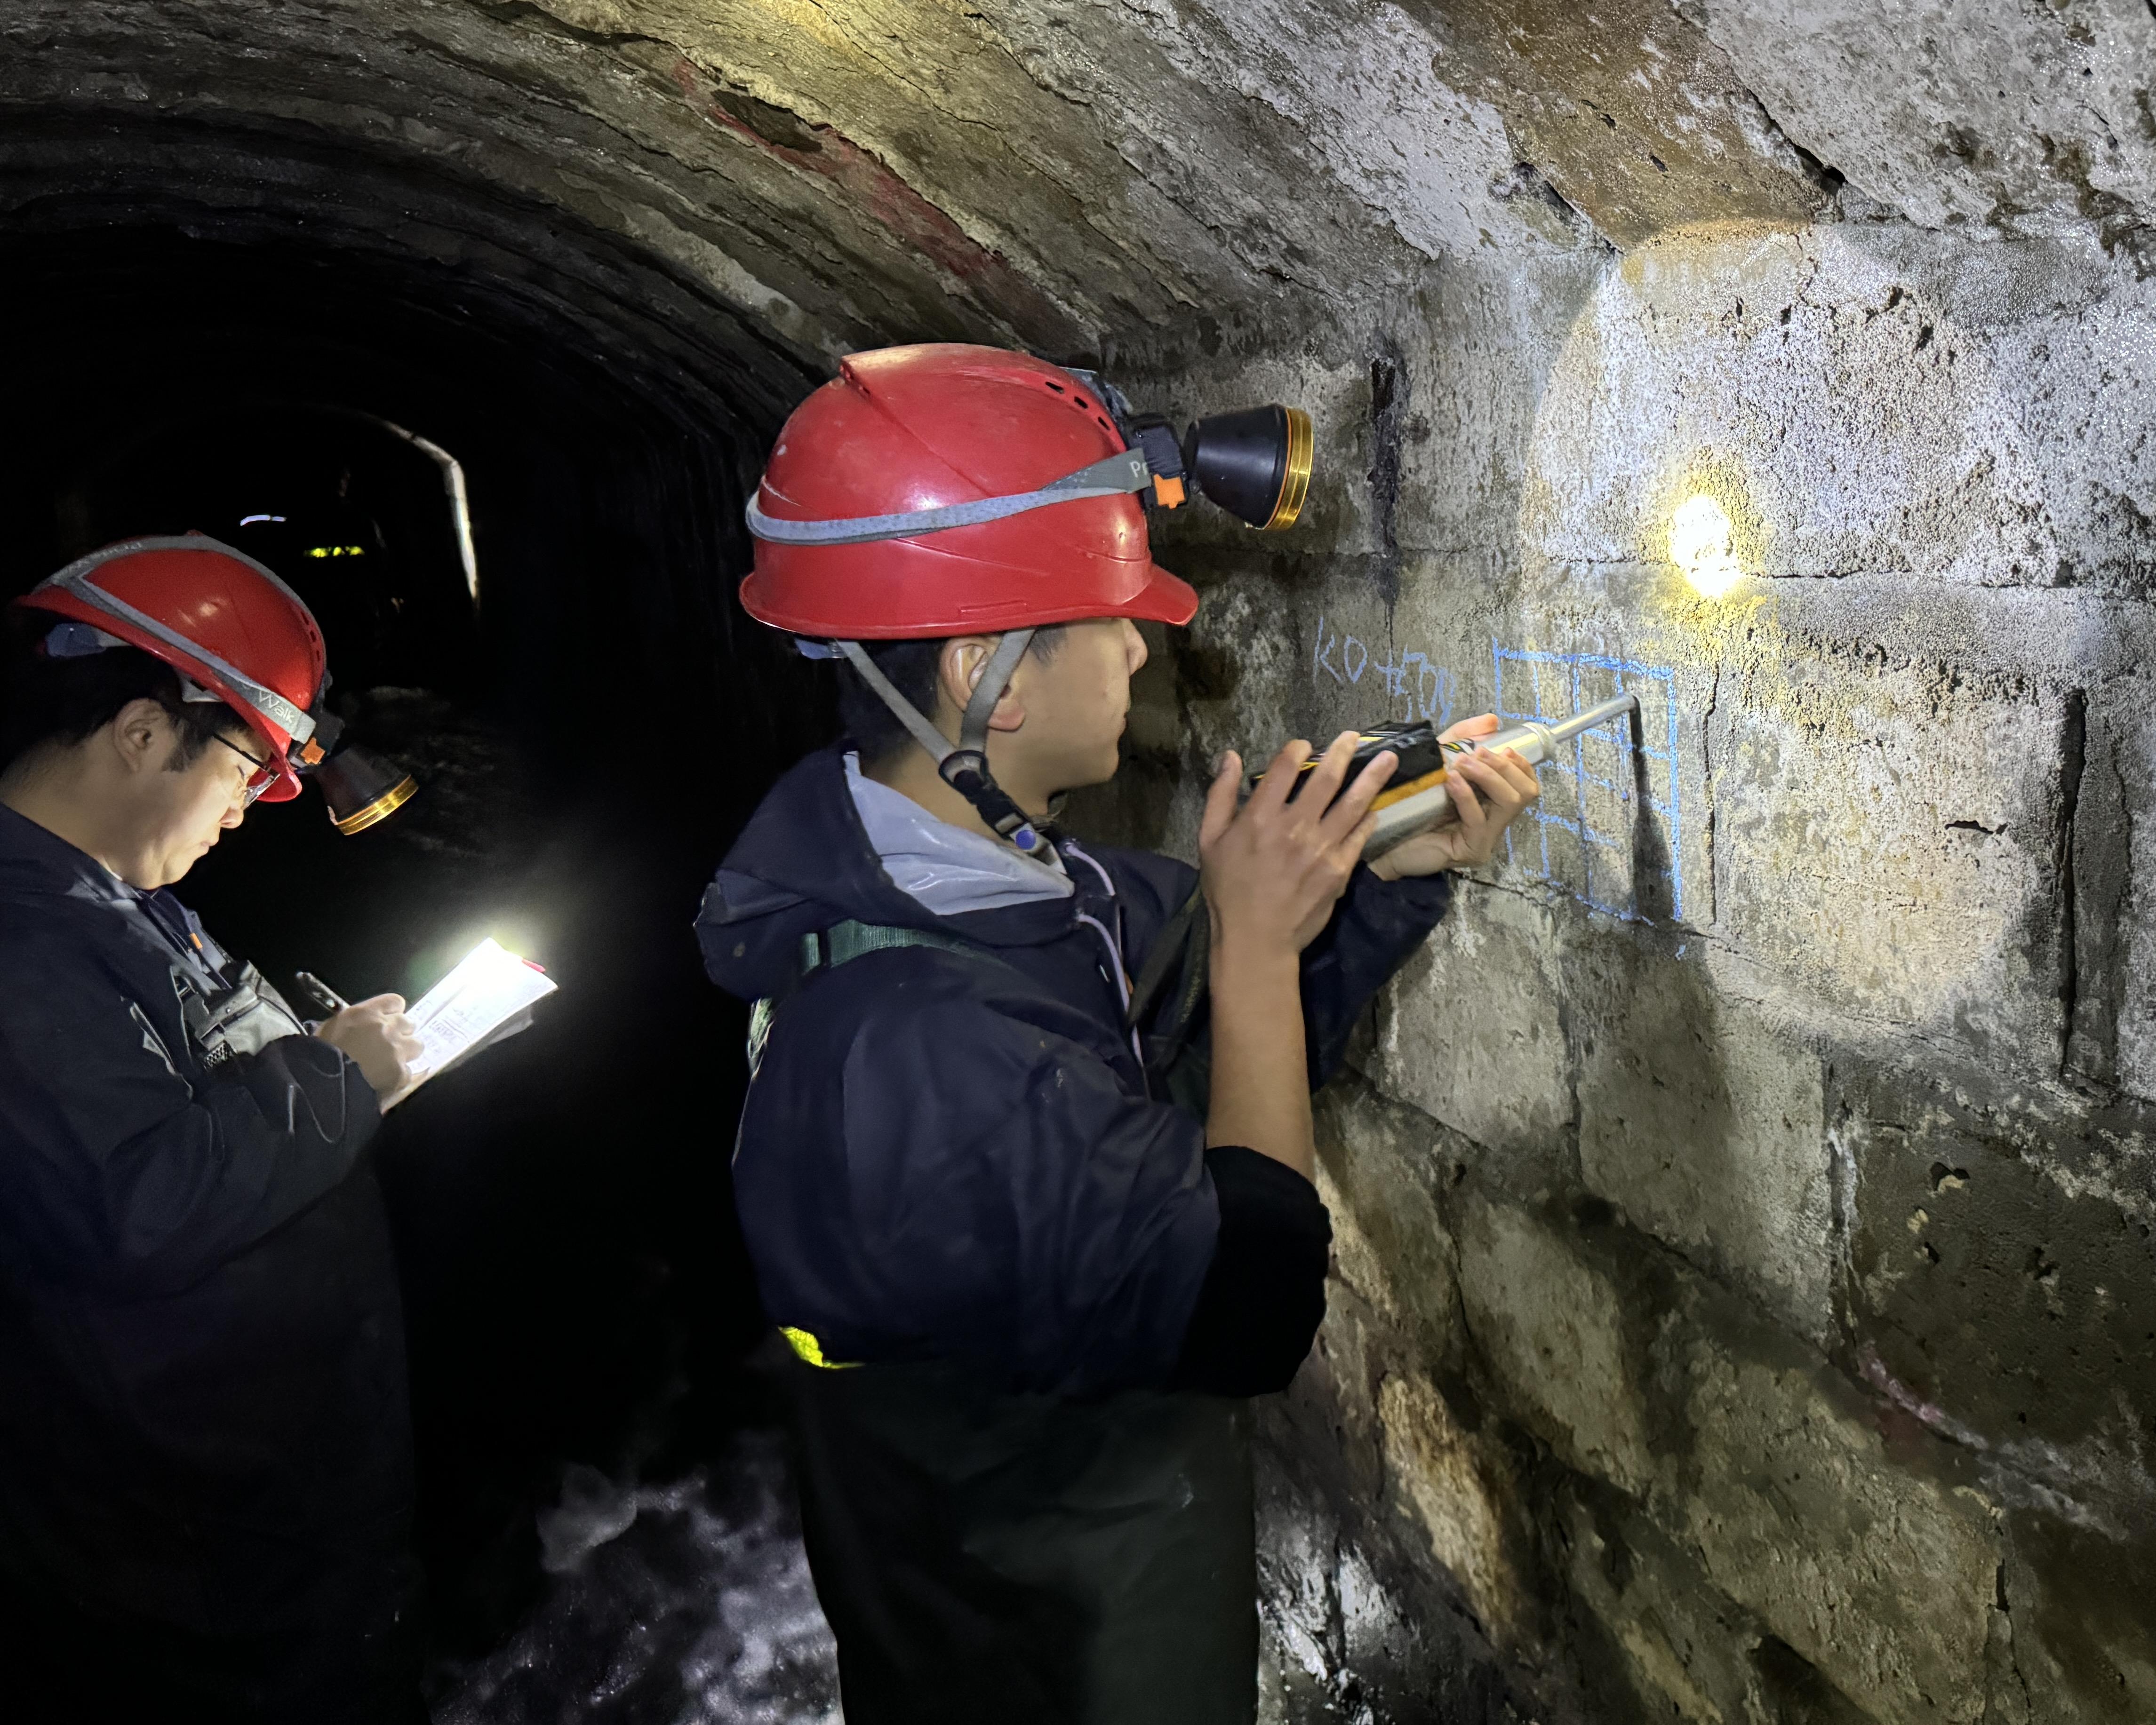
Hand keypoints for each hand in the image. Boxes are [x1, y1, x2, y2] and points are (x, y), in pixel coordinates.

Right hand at [315, 994, 423, 1099]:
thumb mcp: (331, 1027)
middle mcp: (386, 1028)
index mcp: (366, 1013)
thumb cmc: (319, 1054)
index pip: (395, 1002)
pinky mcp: (400, 1073)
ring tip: (392, 1062)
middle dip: (400, 1032)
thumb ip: (354, 1022)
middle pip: (408, 1023)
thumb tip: (362, 1025)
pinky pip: (408, 1071)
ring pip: (416, 1045)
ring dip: (407, 1052)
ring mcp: (396, 1050)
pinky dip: (400, 1076)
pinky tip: (387, 1081)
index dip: (392, 1012)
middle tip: (387, 1044)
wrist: (323, 1083)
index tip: (387, 1020)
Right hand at [1200, 731, 1397, 958]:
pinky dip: (1368, 819)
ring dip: (1372, 777)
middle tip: (1354, 737)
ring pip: (1353, 803)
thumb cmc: (1227, 890)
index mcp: (1260, 816)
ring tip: (1389, 760)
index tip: (1303, 745)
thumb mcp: (1209, 840)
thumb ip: (1220, 795)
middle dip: (1343, 752)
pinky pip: (1359, 836)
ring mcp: (1321, 848)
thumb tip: (1229, 757)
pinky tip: (1375, 808)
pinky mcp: (1339, 870)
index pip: (1283, 768)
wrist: (1255, 939)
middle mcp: (1295, 826)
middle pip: (1326, 778)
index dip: (1296, 750)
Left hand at [1367, 713, 1539, 877]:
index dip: (1521, 764)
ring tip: (1463, 762)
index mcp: (1492, 805)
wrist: (1382, 840)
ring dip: (1488, 776)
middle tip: (1477, 752)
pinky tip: (1452, 780)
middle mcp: (1495, 824)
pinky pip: (1478, 820)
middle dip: (1504, 766)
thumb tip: (1492, 720)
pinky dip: (1467, 795)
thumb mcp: (1438, 762)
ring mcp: (1485, 839)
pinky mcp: (1471, 850)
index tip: (1504, 748)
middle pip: (1525, 792)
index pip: (1527, 785)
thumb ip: (1462, 739)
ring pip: (1508, 803)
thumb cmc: (1410, 803)